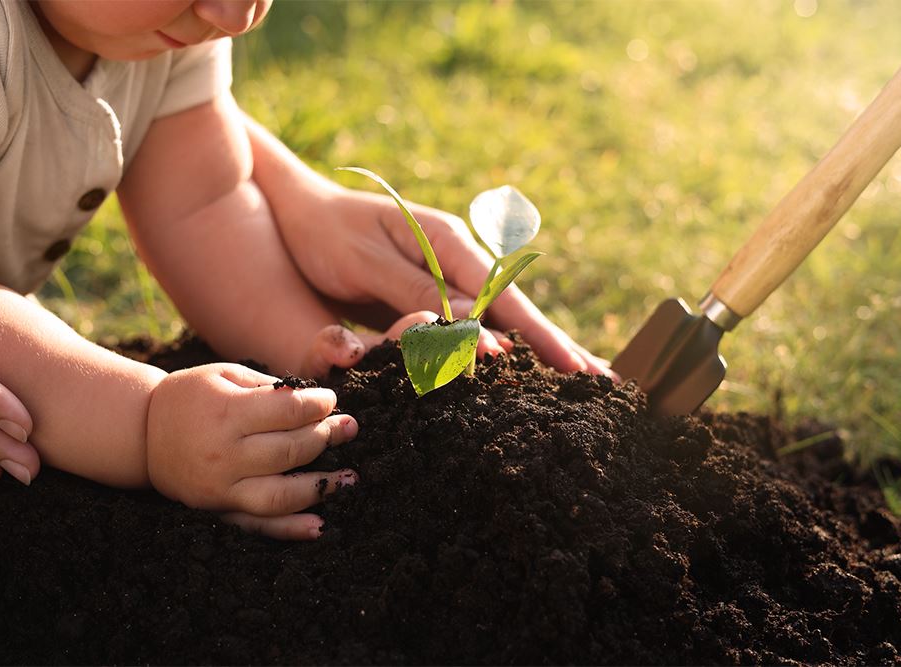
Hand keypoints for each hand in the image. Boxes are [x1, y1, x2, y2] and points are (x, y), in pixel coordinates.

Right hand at [146, 363, 358, 539]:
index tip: (332, 401)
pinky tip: (319, 526)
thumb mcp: (223, 375)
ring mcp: (220, 488)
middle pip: (290, 450)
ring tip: (351, 477)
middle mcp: (224, 454)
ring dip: (321, 487)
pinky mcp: (217, 510)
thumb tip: (314, 400)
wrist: (140, 433)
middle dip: (326, 437)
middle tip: (349, 428)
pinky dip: (289, 530)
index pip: (287, 411)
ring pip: (280, 494)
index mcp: (225, 412)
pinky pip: (257, 526)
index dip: (318, 405)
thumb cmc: (189, 397)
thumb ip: (266, 387)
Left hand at [277, 185, 615, 377]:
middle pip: (516, 307)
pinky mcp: (430, 289)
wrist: (298, 210)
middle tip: (602, 377)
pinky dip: (503, 341)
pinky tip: (521, 362)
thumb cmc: (325, 233)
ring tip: (579, 373)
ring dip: (538, 346)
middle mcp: (456, 257)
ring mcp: (446, 272)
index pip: (503, 298)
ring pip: (501, 316)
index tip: (576, 367)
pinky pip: (475, 321)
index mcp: (447, 241)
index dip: (540, 336)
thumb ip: (418, 291)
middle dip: (558, 342)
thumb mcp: (367, 262)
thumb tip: (475, 322)